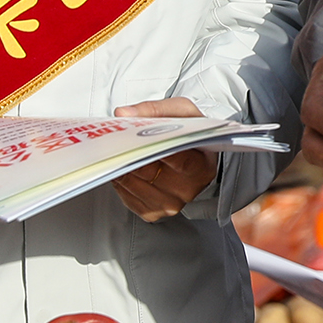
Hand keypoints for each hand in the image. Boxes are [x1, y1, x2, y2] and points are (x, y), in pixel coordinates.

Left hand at [111, 97, 218, 222]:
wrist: (193, 154)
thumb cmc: (190, 134)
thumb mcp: (182, 112)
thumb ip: (154, 110)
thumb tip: (125, 113)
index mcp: (202, 167)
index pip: (180, 160)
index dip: (158, 149)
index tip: (139, 137)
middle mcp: (187, 190)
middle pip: (150, 172)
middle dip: (132, 154)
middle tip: (120, 140)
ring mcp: (169, 204)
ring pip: (133, 184)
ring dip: (122, 167)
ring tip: (122, 152)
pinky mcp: (152, 212)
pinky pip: (127, 197)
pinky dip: (121, 181)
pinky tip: (125, 168)